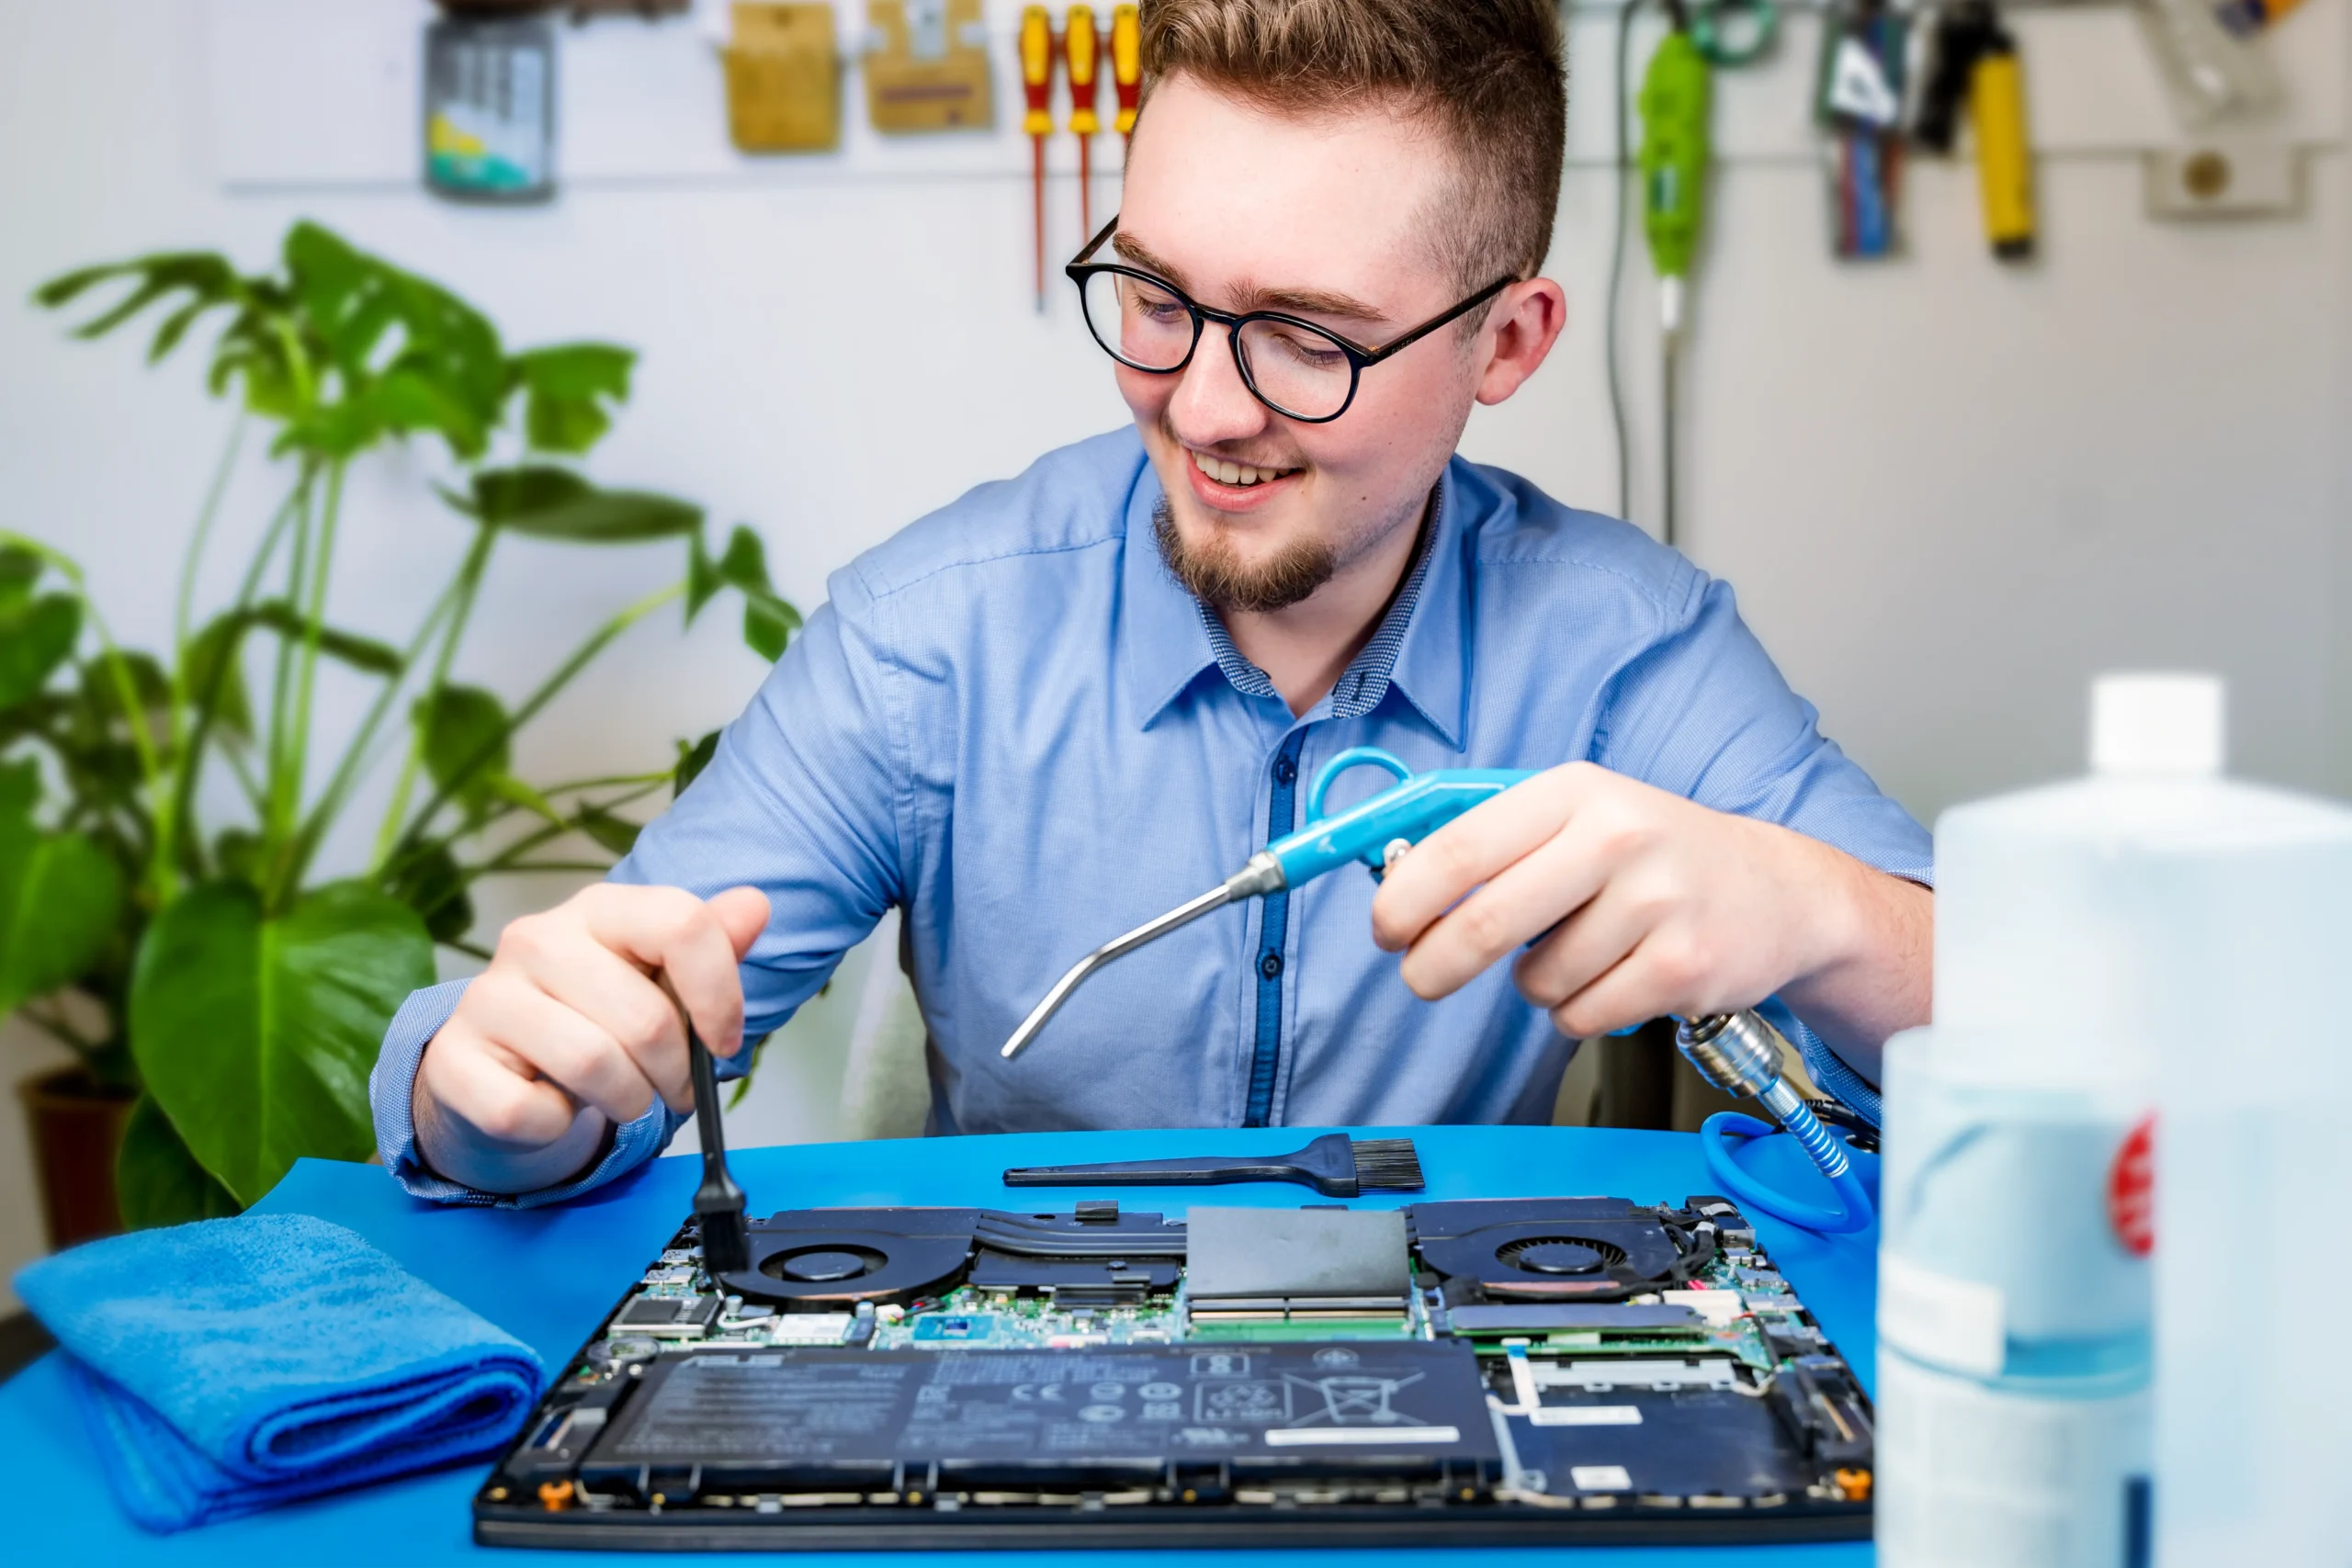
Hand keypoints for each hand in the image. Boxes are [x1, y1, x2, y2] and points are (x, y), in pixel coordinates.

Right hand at [412, 883, 770, 1193]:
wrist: (501, 1072)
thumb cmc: (594, 1020)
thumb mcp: (658, 980)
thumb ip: (709, 945)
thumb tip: (755, 906)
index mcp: (599, 908)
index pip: (681, 924)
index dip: (720, 994)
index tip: (724, 1042)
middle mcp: (536, 937)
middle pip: (646, 1017)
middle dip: (675, 1073)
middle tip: (671, 1089)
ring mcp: (487, 995)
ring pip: (594, 1065)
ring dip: (627, 1103)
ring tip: (622, 1098)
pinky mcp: (453, 1057)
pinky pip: (531, 1112)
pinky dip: (557, 1126)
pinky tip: (553, 1107)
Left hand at [1369, 763, 1927, 1055]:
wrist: (1781, 893)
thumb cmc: (1657, 856)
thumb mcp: (1580, 817)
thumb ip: (1495, 842)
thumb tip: (1396, 884)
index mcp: (1575, 793)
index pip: (1462, 846)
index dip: (1405, 897)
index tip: (1383, 929)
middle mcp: (1617, 837)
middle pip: (1485, 921)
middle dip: (1434, 964)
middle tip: (1423, 978)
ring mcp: (1656, 904)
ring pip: (1536, 981)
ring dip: (1535, 986)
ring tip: (1582, 953)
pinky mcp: (1682, 968)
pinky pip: (1581, 1016)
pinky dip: (1579, 1012)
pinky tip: (1615, 978)